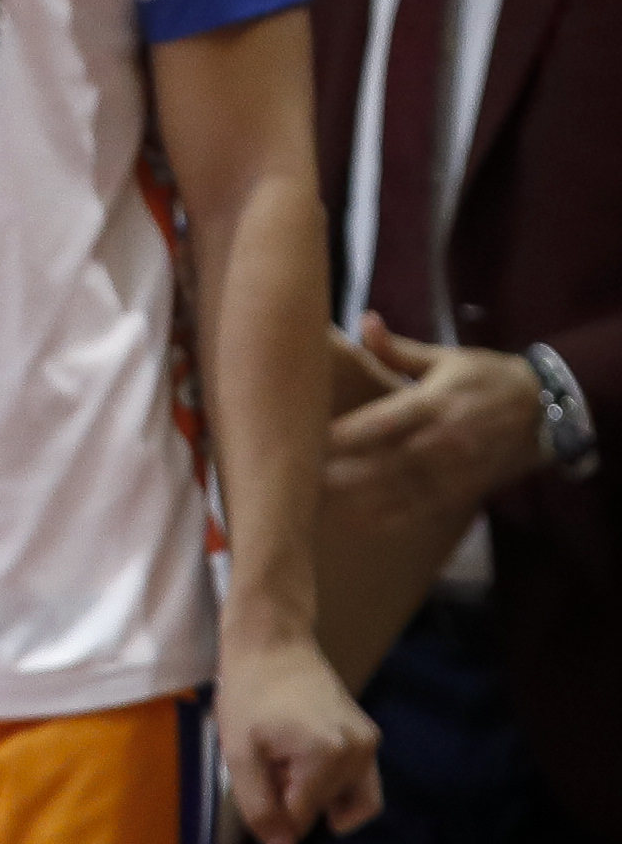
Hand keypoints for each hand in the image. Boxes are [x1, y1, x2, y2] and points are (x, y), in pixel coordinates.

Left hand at [216, 627, 380, 843]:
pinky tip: (301, 756)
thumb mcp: (239, 754)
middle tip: (271, 759)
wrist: (272, 643)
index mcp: (329, 758)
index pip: (301, 817)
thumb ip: (259, 808)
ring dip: (318, 795)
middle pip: (327, 811)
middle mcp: (360, 753)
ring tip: (287, 759)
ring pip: (351, 802)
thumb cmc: (248, 694)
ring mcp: (369, 744)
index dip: (271, 800)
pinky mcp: (368, 736)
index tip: (258, 765)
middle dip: (295, 796)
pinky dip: (332, 783)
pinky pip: (358, 781)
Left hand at [323, 312, 547, 539]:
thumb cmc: (485, 378)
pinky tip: (359, 522)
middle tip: (300, 473)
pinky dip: (392, 518)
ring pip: (401, 489)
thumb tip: (364, 320)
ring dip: (360, 497)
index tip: (311, 436)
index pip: (384, 421)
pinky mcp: (462, 490)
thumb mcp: (446, 358)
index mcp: (434, 403)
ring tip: (317, 500)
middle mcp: (444, 440)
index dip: (348, 433)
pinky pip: (424, 508)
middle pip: (387, 460)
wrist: (544, 411)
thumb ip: (398, 348)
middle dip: (344, 469)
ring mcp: (454, 469)